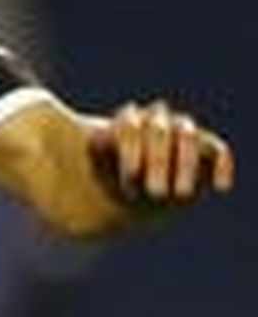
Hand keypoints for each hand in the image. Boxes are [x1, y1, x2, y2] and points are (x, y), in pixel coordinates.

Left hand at [87, 99, 235, 209]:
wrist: (126, 196)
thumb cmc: (108, 178)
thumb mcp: (94, 167)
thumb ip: (96, 149)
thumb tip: (96, 138)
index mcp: (127, 121)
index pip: (130, 124)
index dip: (131, 149)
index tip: (130, 176)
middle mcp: (156, 120)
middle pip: (159, 130)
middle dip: (158, 161)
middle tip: (154, 193)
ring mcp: (182, 132)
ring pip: (187, 137)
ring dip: (185, 165)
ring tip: (181, 195)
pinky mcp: (205, 150)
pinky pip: (218, 151)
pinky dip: (222, 167)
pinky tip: (221, 188)